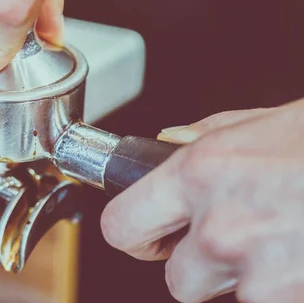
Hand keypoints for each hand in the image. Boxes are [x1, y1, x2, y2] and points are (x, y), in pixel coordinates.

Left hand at [101, 98, 303, 302]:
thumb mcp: (264, 123)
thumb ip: (205, 138)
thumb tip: (166, 143)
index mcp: (202, 172)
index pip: (122, 225)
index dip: (132, 234)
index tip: (144, 236)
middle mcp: (222, 226)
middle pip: (174, 280)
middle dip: (196, 267)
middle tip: (226, 244)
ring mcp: (259, 272)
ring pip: (223, 298)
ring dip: (243, 281)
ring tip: (280, 242)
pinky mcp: (290, 301)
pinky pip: (264, 302)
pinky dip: (278, 289)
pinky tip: (297, 256)